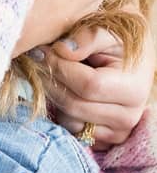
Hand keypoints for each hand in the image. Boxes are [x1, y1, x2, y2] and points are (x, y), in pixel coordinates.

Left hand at [42, 25, 155, 148]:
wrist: (131, 62)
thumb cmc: (117, 43)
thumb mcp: (106, 31)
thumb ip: (86, 37)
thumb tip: (61, 50)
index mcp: (133, 89)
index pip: (87, 85)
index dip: (60, 67)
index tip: (42, 51)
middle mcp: (128, 117)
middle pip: (74, 105)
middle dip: (50, 80)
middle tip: (38, 60)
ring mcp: (116, 133)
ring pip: (68, 121)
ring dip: (54, 96)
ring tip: (54, 74)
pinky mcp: (103, 141)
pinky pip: (70, 130)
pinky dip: (61, 111)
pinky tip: (63, 90)